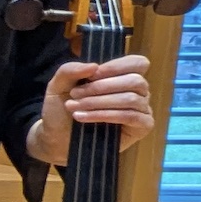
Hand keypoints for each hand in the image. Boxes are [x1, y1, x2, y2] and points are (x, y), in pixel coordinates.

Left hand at [29, 54, 152, 164]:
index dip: (115, 67)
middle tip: (75, 94)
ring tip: (74, 107)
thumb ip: (70, 70)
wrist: (57, 138)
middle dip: (101, 87)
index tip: (91, 76)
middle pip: (134, 80)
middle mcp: (138, 90)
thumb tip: (94, 66)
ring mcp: (142, 108)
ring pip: (130, 99)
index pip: (136, 63)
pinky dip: (105, 115)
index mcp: (123, 75)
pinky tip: (84, 118)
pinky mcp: (143, 126)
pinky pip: (131, 116)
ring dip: (98, 102)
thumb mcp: (58, 85)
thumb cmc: (62, 109)